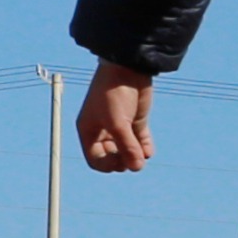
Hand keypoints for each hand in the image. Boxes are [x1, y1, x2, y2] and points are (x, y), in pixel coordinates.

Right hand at [77, 58, 154, 173]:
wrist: (128, 69)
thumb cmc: (114, 94)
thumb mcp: (118, 124)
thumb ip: (127, 147)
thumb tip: (137, 168)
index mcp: (90, 131)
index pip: (95, 159)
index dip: (107, 165)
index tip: (120, 163)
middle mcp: (103, 130)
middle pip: (111, 157)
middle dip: (122, 161)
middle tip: (132, 158)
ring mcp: (120, 126)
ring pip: (126, 150)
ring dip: (134, 155)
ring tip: (142, 153)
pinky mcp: (135, 121)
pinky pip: (139, 141)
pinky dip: (144, 148)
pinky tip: (148, 150)